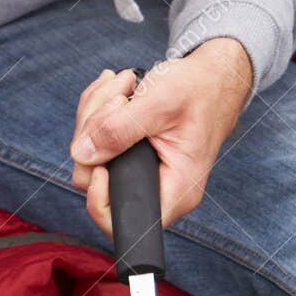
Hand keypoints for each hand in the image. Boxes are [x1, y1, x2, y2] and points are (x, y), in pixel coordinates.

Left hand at [69, 38, 252, 234]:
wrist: (213, 75)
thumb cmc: (199, 89)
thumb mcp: (159, 104)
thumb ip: (119, 130)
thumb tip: (82, 153)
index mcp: (176, 188)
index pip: (124, 221)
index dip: (98, 195)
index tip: (100, 156)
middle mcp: (158, 186)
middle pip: (95, 180)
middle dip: (94, 132)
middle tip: (118, 98)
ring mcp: (141, 170)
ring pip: (92, 156)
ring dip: (96, 113)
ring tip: (123, 86)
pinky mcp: (131, 154)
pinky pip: (98, 140)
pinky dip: (99, 111)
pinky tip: (118, 90)